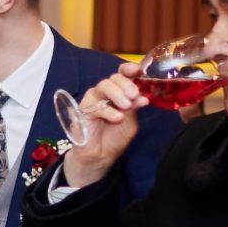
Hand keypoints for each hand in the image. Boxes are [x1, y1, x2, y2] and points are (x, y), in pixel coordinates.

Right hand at [59, 64, 146, 186]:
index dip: (129, 70)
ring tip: (126, 106)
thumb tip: (144, 97)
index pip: (122, 75)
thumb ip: (134, 108)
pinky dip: (108, 110)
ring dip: (117, 93)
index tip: (137, 70)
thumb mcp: (130, 122)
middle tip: (134, 95)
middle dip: (126, 84)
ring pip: (103, 86)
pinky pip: (95, 104)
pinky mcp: (83, 111)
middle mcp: (105, 94)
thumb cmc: (114, 138)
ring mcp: (93, 101)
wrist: (100, 156)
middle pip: (113, 78)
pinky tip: (117, 118)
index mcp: (118, 93)